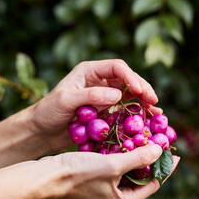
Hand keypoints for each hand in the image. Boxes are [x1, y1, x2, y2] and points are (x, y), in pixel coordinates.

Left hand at [30, 59, 161, 152]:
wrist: (41, 131)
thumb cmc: (48, 112)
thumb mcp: (66, 100)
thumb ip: (90, 95)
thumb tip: (118, 94)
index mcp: (89, 71)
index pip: (116, 67)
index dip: (131, 76)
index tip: (140, 90)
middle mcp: (99, 81)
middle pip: (127, 80)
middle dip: (142, 89)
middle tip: (153, 101)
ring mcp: (104, 97)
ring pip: (129, 95)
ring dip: (143, 102)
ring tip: (157, 112)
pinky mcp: (105, 113)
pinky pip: (124, 111)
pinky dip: (136, 114)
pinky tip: (148, 119)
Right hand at [47, 144, 179, 198]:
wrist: (46, 175)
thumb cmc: (79, 174)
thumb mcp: (112, 165)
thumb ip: (137, 158)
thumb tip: (159, 150)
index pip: (153, 184)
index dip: (165, 167)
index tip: (175, 153)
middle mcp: (115, 198)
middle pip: (141, 177)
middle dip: (150, 158)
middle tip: (159, 141)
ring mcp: (105, 189)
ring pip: (128, 169)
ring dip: (135, 153)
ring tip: (145, 136)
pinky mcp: (96, 179)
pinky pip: (115, 165)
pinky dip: (121, 152)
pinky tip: (124, 138)